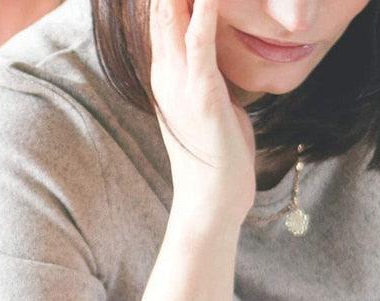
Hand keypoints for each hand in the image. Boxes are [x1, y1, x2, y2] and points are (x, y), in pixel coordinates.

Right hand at [149, 0, 256, 226]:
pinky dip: (205, 8)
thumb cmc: (219, 157)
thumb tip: (218, 54)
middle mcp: (166, 69)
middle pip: (161, 2)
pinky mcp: (201, 94)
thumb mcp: (214, 104)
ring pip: (174, 11)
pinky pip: (200, 41)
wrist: (213, 203)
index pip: (164, 8)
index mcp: (168, 70)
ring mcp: (179, 81)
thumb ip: (210, 72)